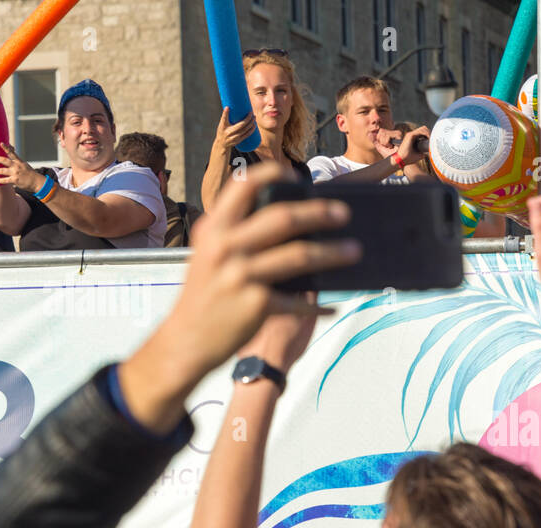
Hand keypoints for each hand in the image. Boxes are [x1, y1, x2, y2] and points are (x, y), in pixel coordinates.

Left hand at [0, 143, 43, 193]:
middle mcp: (16, 166)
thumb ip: (18, 163)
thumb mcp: (25, 166)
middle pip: (4, 160)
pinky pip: (5, 180)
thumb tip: (12, 161)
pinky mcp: (15, 180)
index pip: (12, 153)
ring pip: (2, 171)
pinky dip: (0, 180)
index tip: (1, 143)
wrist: (37, 182)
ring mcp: (15, 173)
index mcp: (19, 162)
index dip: (6, 148)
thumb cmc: (31, 175)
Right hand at [151, 163, 358, 381]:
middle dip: (319, 213)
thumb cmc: (204, 296)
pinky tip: (333, 306)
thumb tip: (288, 221)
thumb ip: (236, 235)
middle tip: (343, 214)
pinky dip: (318, 304)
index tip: (299, 177)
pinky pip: (299, 301)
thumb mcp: (209, 256)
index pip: (244, 186)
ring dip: (332, 253)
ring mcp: (242, 276)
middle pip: (283, 219)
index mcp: (214, 229)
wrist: (186, 341)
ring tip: (354, 251)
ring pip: (300, 256)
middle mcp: (226, 247)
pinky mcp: (257, 305)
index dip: (273, 174)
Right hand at [213, 107, 257, 154]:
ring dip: (252, 125)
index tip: (250, 112)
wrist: (221, 144)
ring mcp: (237, 139)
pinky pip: (247, 135)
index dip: (247, 119)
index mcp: (230, 130)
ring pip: (247, 132)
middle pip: (245, 128)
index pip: (241, 124)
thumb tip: (227, 107)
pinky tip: (254, 126)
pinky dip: (251, 131)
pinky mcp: (240, 140)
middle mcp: (234, 135)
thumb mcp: (222, 124)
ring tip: (254, 119)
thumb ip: (224, 115)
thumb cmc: (221, 131)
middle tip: (253, 115)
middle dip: (250, 121)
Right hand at [396, 126, 430, 164]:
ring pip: (423, 128)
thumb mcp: (419, 154)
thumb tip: (431, 151)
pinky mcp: (410, 135)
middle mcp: (412, 135)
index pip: (423, 132)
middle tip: (434, 140)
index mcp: (413, 138)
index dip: (429, 135)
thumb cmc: (408, 158)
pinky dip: (426, 134)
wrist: (401, 160)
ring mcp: (411, 134)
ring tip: (432, 139)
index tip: (433, 141)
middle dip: (430, 133)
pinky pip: (420, 131)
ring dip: (429, 133)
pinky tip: (429, 138)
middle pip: (424, 129)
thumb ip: (424, 151)